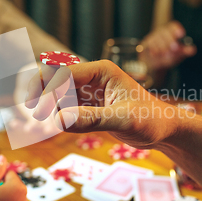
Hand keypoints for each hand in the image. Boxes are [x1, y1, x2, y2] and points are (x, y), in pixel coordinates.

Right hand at [25, 60, 180, 148]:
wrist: (164, 130)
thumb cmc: (151, 120)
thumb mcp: (124, 120)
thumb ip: (92, 120)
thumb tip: (59, 120)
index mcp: (101, 70)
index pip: (64, 74)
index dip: (47, 90)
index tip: (39, 111)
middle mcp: (92, 76)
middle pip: (54, 79)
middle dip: (42, 94)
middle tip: (38, 115)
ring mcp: (89, 90)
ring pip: (56, 93)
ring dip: (50, 106)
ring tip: (62, 123)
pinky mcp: (88, 104)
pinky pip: (64, 105)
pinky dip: (59, 114)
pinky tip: (67, 124)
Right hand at [140, 21, 195, 69]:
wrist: (153, 65)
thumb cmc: (167, 57)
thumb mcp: (178, 55)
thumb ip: (185, 52)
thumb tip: (193, 49)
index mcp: (170, 32)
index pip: (173, 26)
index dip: (176, 29)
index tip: (181, 34)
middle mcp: (160, 32)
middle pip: (164, 31)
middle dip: (170, 39)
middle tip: (174, 48)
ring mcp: (152, 37)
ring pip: (156, 37)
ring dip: (162, 46)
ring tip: (165, 54)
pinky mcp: (145, 43)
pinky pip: (148, 43)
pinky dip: (153, 49)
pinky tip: (156, 54)